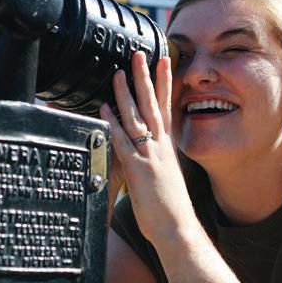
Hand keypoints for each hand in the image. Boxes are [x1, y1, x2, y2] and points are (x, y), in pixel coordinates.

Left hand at [99, 51, 196, 247]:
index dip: (165, 82)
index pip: (167, 106)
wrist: (178, 228)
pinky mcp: (138, 169)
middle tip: (140, 54)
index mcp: (169, 147)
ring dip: (126, 93)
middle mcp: (161, 147)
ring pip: (137, 117)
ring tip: (117, 72)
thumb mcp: (166, 177)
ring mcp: (150, 156)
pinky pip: (122, 141)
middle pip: (153, 104)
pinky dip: (112, 123)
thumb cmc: (170, 209)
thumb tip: (150, 155)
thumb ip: (158, 162)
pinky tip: (103, 109)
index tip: (164, 61)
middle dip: (146, 77)